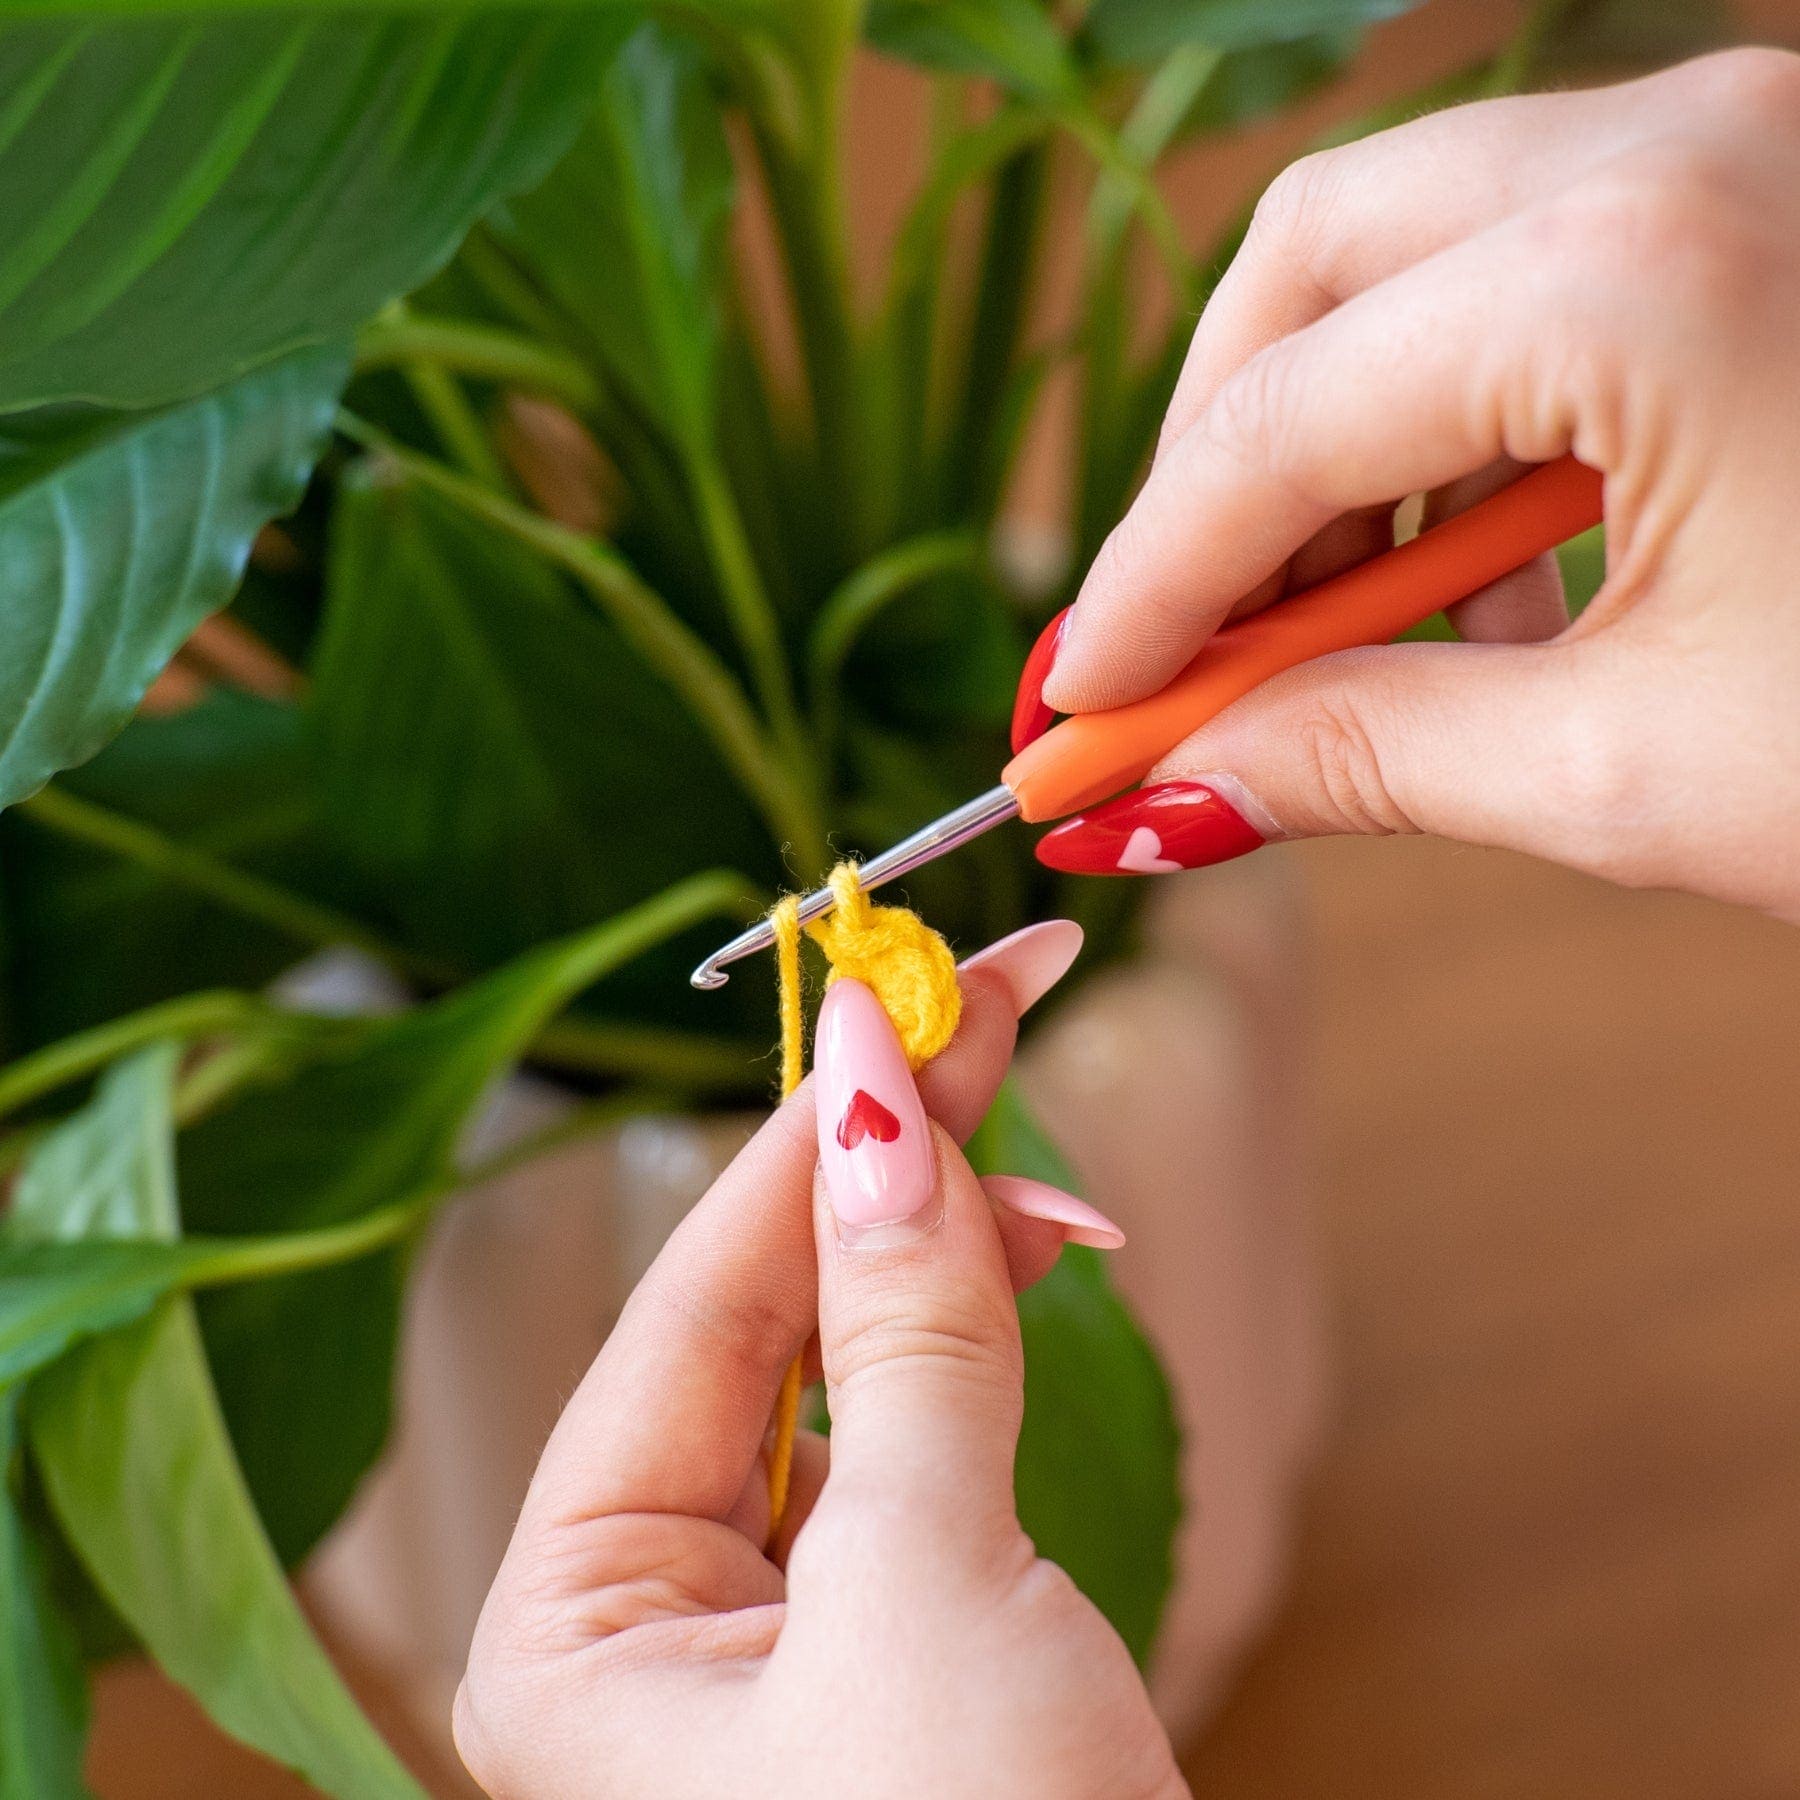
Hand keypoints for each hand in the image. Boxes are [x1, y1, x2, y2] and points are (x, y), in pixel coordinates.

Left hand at [453, 923, 1188, 1799]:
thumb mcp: (930, 1592)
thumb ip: (909, 1339)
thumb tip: (885, 1110)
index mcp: (576, 1617)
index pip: (699, 1300)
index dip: (817, 1136)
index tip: (909, 997)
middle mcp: (649, 1610)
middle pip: (767, 1312)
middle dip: (888, 1162)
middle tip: (993, 1002)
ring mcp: (769, 1619)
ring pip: (845, 1357)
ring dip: (945, 1241)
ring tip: (1040, 1164)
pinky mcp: (880, 1628)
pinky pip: (909, 1430)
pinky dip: (975, 1337)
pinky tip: (1028, 1256)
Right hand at [1037, 48, 1799, 922]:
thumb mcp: (1637, 773)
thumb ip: (1361, 755)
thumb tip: (1167, 793)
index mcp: (1653, 262)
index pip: (1277, 430)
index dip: (1140, 590)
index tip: (1070, 710)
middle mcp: (1688, 138)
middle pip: (1304, 273)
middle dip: (1208, 479)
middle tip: (1175, 653)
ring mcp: (1744, 144)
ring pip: (1401, 255)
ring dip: (1321, 452)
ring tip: (1333, 640)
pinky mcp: (1771, 199)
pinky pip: (1520, 274)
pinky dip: (1443, 427)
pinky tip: (1475, 580)